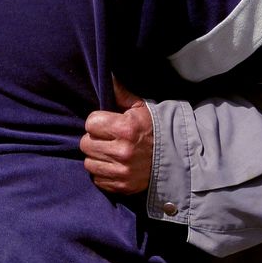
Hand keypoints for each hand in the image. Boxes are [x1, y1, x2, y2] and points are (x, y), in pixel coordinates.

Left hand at [80, 78, 153, 194]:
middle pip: (85, 143)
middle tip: (107, 138)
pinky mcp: (122, 186)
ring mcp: (121, 171)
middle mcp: (122, 151)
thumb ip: (120, 93)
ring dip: (96, 156)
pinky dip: (102, 172)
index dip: (97, 122)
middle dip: (94, 139)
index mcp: (126, 128)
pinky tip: (114, 165)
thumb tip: (107, 75)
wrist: (176, 158)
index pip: (90, 123)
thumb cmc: (155, 129)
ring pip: (89, 162)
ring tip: (110, 151)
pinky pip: (97, 179)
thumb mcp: (141, 108)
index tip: (106, 123)